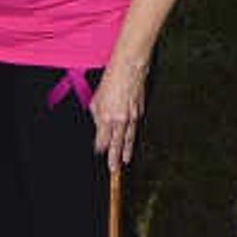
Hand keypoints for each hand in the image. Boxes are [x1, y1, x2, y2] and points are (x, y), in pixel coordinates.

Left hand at [91, 53, 148, 167]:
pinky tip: (130, 138)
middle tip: (114, 170)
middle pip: (117, 144)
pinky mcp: (140, 110)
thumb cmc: (112, 79)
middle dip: (115, 158)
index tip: (99, 153)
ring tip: (125, 160)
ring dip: (126, 150)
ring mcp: (132, 116)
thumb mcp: (97, 98)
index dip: (101, 148)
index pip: (103, 140)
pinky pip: (134, 126)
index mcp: (107, 117)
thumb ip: (97, 115)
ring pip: (128, 137)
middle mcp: (120, 119)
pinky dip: (131, 134)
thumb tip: (99, 125)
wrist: (130, 66)